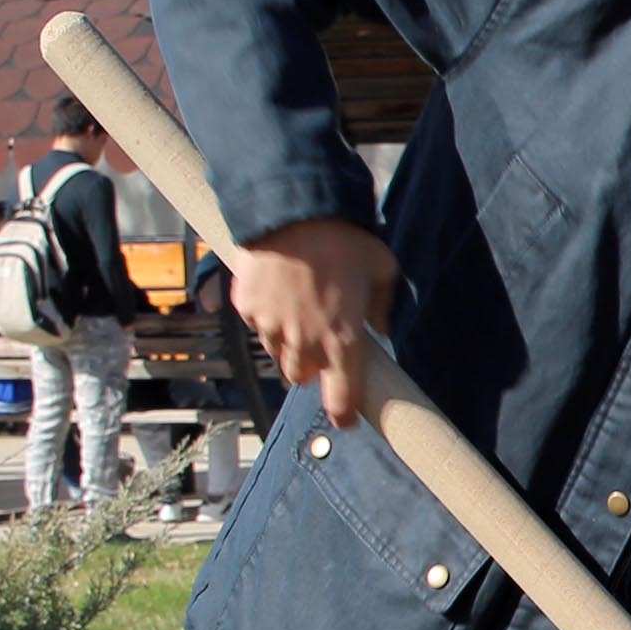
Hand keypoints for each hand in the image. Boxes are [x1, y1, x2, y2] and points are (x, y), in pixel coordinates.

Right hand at [227, 217, 401, 423]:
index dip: (343, 414)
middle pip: (303, 379)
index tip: (346, 419)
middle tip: (322, 343)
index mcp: (342, 342)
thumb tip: (381, 326)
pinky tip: (278, 294)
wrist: (291, 209)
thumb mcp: (382, 267)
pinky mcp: (246, 309)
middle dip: (313, 369)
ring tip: (300, 314)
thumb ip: (384, 304)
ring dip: (289, 346)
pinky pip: (256, 327)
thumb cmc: (342, 238)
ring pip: (278, 356)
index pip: (341, 400)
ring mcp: (270, 328)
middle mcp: (304, 343)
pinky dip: (266, 320)